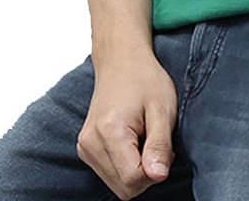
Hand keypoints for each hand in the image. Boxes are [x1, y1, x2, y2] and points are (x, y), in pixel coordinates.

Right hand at [76, 50, 178, 199]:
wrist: (121, 60)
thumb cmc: (144, 79)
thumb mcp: (163, 108)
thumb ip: (160, 145)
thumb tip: (159, 177)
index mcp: (109, 132)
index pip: (134, 180)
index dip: (155, 169)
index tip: (163, 146)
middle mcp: (90, 143)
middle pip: (125, 188)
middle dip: (146, 173)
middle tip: (155, 140)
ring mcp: (85, 147)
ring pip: (117, 186)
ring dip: (136, 170)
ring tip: (143, 137)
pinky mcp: (85, 149)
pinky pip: (110, 175)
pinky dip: (126, 166)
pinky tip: (132, 140)